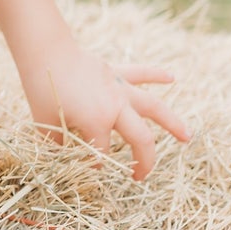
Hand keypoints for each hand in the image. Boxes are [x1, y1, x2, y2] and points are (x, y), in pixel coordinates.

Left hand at [16, 40, 190, 180]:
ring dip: (172, 122)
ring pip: (153, 107)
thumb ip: (59, 145)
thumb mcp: (45, 124)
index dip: (94, 165)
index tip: (85, 168)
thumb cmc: (42, 88)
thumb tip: (65, 159)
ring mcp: (119, 89)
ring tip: (188, 137)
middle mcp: (116, 107)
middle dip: (145, 160)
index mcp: (98, 122)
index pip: (102, 152)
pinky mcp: (116, 74)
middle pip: (141, 138)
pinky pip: (140, 74)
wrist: (46, 52)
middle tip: (142, 177)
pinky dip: (156, 74)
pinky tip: (171, 77)